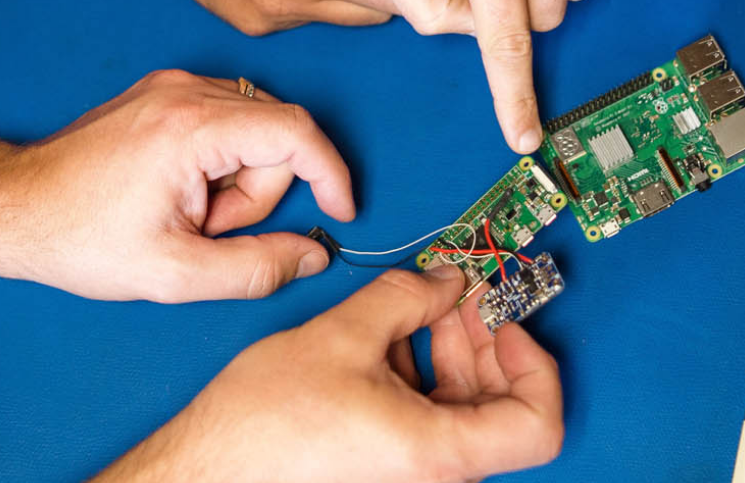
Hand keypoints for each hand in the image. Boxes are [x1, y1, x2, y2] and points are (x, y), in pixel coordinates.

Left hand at [0, 69, 356, 301]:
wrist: (13, 209)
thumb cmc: (80, 239)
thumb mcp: (174, 275)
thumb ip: (256, 268)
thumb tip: (314, 253)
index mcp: (192, 127)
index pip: (296, 132)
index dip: (331, 174)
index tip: (340, 212)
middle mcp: (186, 91)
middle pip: (275, 134)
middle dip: (257, 193)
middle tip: (205, 232)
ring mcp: (171, 86)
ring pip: (252, 129)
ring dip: (236, 181)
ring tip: (185, 216)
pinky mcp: (160, 93)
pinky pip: (223, 122)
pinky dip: (216, 164)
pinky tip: (177, 194)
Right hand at [97, 266, 563, 482]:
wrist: (207, 472)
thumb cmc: (260, 430)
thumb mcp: (342, 337)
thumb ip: (406, 298)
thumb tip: (443, 282)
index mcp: (437, 453)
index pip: (537, 422)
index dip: (533, 362)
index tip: (506, 320)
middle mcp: (433, 475)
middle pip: (502, 411)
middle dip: (486, 343)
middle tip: (463, 297)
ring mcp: (411, 475)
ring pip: (465, 416)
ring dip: (454, 355)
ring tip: (425, 309)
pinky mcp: (388, 469)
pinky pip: (430, 424)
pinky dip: (425, 378)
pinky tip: (394, 340)